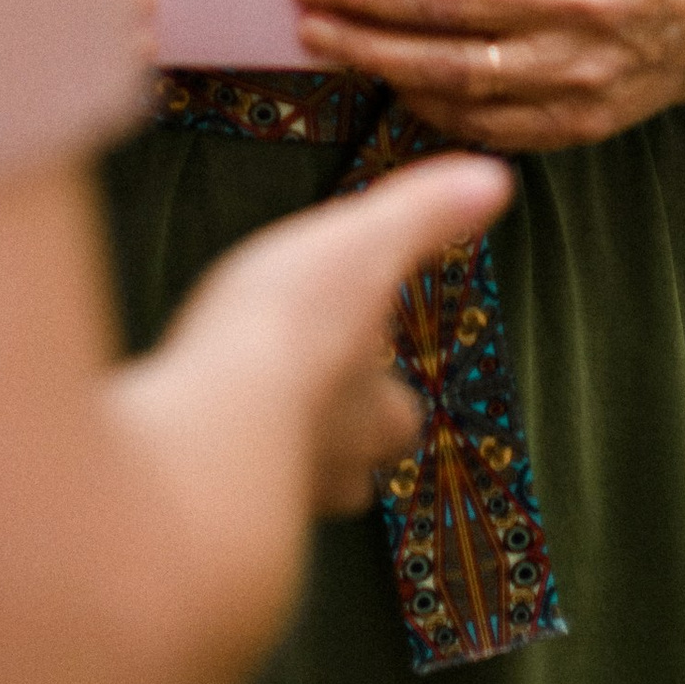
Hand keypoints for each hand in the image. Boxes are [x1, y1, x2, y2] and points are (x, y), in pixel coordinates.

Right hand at [150, 150, 514, 512]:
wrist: (200, 427)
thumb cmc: (290, 331)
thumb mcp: (364, 247)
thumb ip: (424, 214)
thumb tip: (497, 178)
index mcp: (377, 415)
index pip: (401, 418)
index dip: (386, 389)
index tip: (366, 346)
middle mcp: (334, 471)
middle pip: (351, 470)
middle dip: (334, 434)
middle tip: (306, 387)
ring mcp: (266, 497)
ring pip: (286, 484)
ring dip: (272, 447)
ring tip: (242, 406)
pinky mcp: (201, 505)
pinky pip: (217, 483)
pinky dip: (209, 457)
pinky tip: (187, 426)